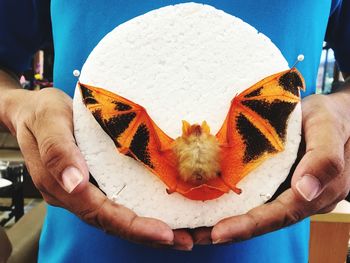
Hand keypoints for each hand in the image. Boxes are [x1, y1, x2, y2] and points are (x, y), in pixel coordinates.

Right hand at [1, 87, 192, 249]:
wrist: (33, 111)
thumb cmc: (40, 114)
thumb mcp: (47, 121)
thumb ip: (58, 151)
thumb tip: (76, 182)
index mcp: (61, 184)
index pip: (100, 213)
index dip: (132, 226)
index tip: (164, 233)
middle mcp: (75, 194)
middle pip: (113, 222)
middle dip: (149, 234)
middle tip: (185, 240)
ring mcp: (85, 190)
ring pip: (117, 217)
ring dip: (149, 229)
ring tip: (183, 235)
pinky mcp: (95, 181)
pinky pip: (119, 202)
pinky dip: (142, 212)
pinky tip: (164, 213)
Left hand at [193, 92, 349, 244]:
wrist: (335, 116)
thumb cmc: (332, 119)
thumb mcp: (330, 128)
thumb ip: (324, 159)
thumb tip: (304, 192)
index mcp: (317, 192)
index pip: (280, 213)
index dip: (249, 225)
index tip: (218, 233)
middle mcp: (299, 199)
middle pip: (263, 221)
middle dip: (228, 230)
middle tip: (193, 236)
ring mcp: (286, 192)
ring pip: (256, 213)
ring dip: (225, 221)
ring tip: (192, 229)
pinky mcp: (275, 183)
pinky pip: (254, 197)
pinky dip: (230, 205)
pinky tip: (206, 205)